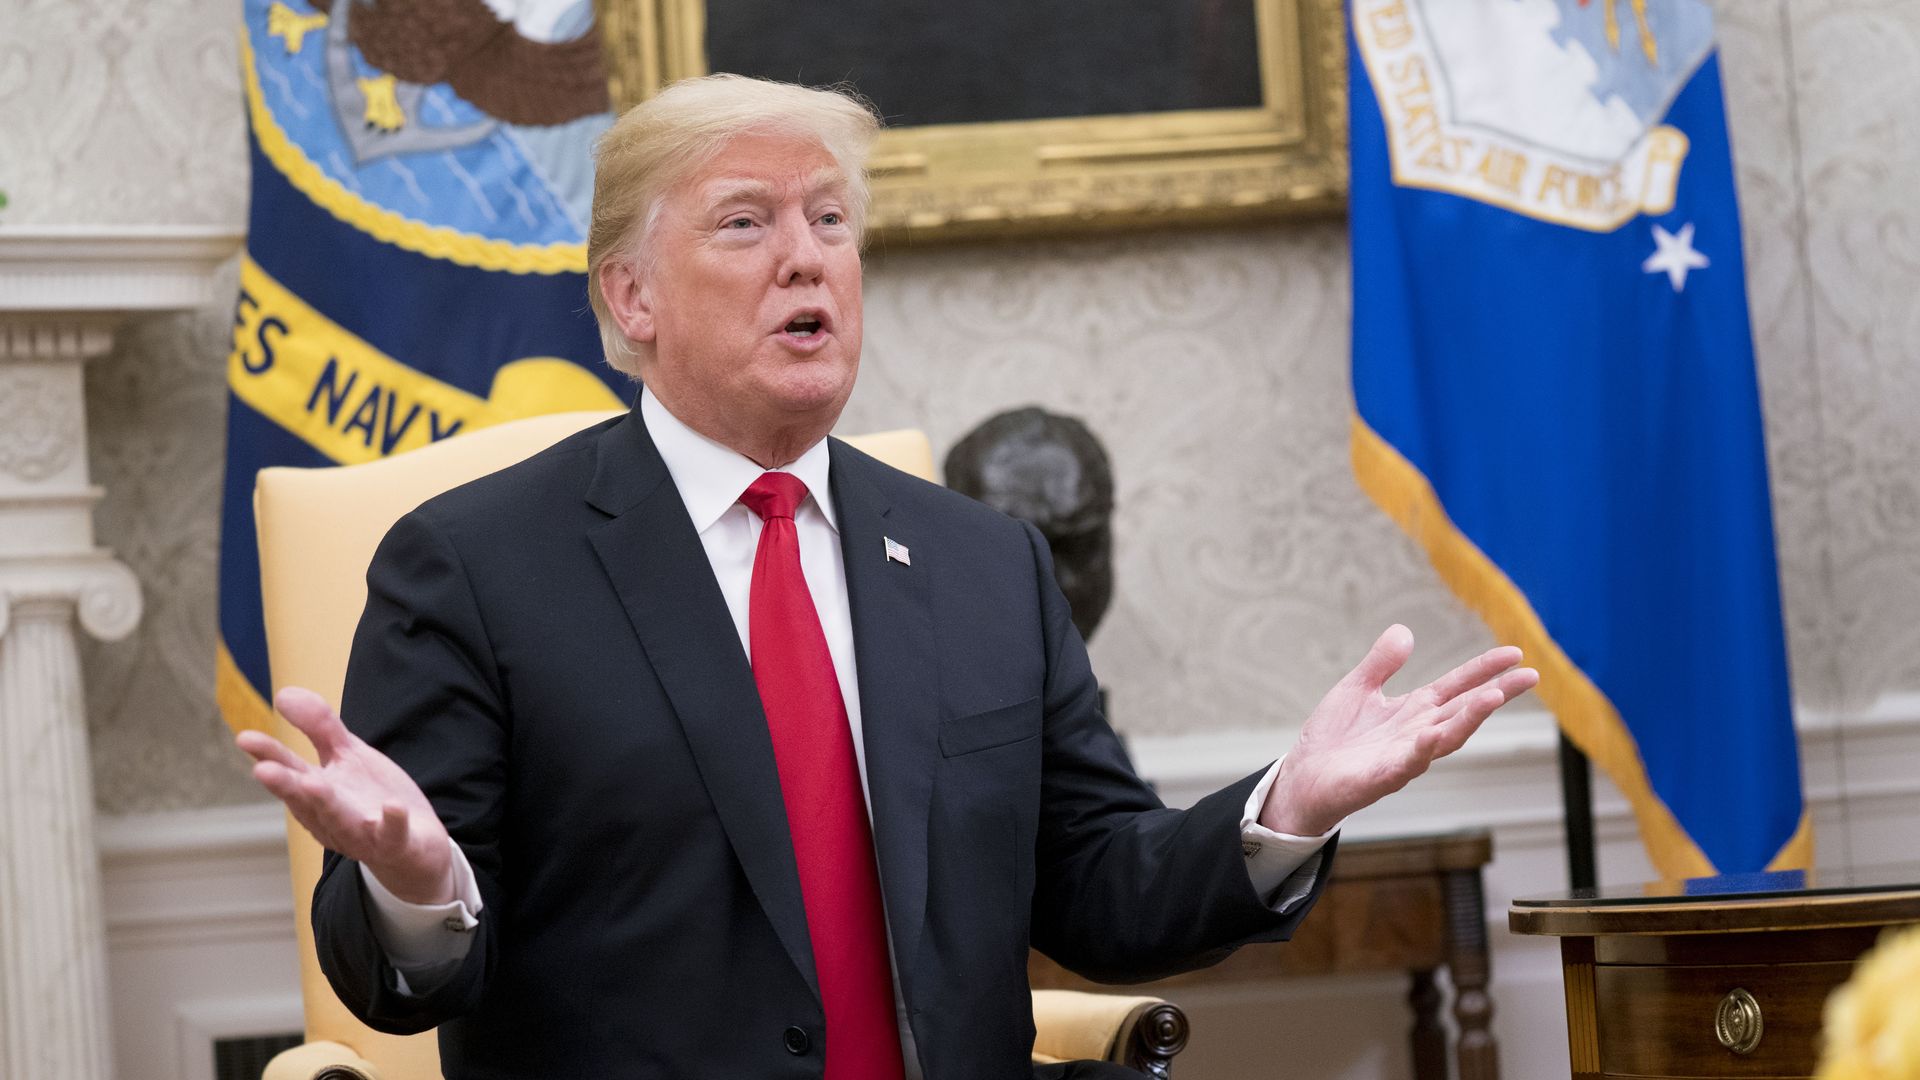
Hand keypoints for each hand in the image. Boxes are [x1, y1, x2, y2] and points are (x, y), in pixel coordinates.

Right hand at [236, 686, 454, 904]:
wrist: (414, 846)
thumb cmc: (370, 798)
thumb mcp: (347, 756)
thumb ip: (319, 727)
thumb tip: (282, 693)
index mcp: (316, 794)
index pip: (289, 772)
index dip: (268, 756)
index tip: (245, 737)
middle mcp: (331, 817)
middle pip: (306, 800)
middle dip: (286, 785)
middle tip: (262, 769)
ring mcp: (362, 833)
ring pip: (341, 821)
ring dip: (326, 804)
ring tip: (313, 783)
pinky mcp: (395, 843)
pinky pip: (393, 835)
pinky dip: (392, 822)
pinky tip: (393, 807)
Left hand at [1260, 625, 1537, 835]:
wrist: (1302, 779)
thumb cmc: (1333, 739)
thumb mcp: (1357, 688)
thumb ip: (1381, 663)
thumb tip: (1405, 630)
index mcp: (1413, 711)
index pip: (1457, 686)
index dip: (1484, 669)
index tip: (1515, 653)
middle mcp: (1417, 733)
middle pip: (1464, 711)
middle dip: (1497, 693)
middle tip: (1530, 675)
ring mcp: (1403, 757)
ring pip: (1445, 738)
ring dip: (1470, 718)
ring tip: (1494, 695)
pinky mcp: (1380, 778)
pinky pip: (1406, 765)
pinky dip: (1421, 751)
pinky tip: (1432, 735)